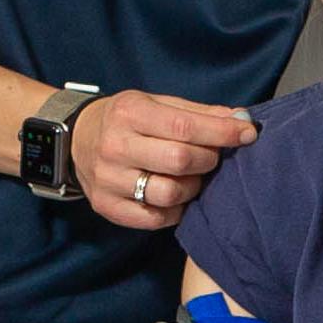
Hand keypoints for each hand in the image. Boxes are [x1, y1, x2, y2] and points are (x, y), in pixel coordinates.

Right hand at [77, 89, 258, 231]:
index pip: (184, 126)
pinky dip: (176, 209)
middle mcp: (115, 146)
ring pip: (170, 193)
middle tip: (211, 156)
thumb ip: (198, 113)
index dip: (222, 132)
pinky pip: (156, 218)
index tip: (247, 133)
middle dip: (208, 159)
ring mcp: (108, 180)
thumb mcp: (155, 103)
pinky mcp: (107, 207)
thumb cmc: (126, 120)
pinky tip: (176, 195)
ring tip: (192, 177)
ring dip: (193, 187)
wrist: (75, 140)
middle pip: (180, 161)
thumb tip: (242, 119)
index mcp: (129, 113)